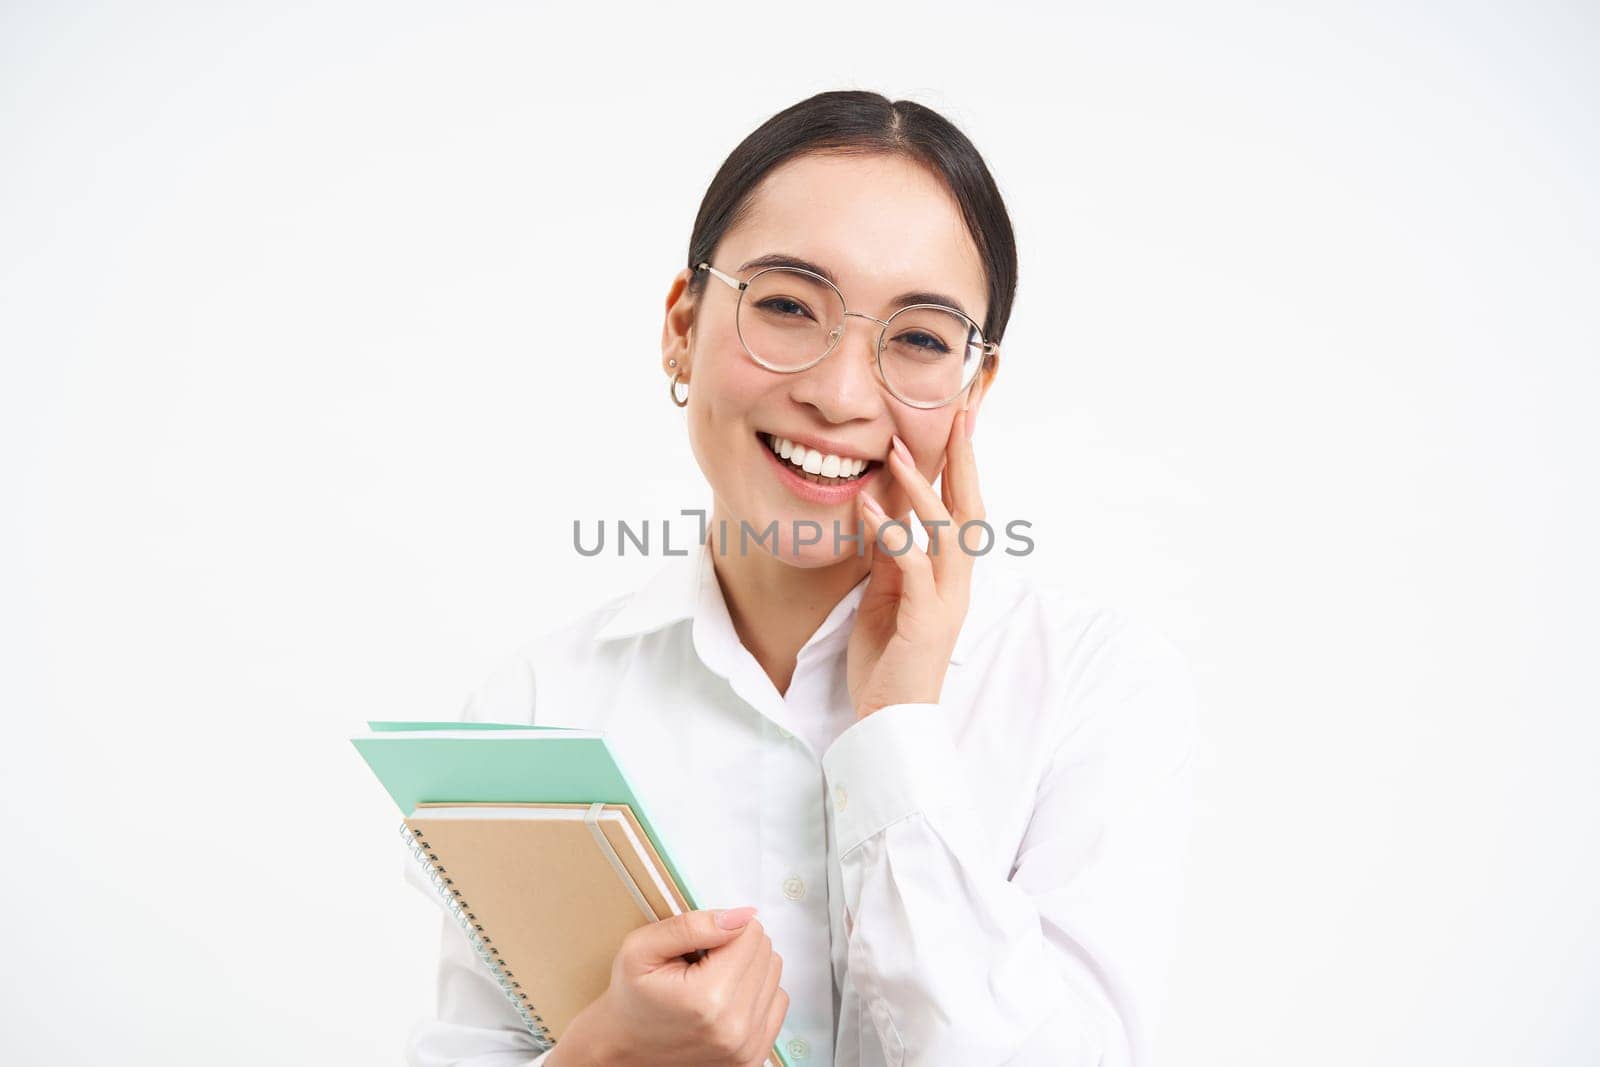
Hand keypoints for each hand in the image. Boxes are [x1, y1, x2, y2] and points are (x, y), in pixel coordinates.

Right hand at [554, 906, 786, 1066]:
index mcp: (707, 999)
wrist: (625, 1048)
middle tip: (700, 965)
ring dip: (747, 969)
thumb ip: (692, 926)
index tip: (697, 948)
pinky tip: (726, 999)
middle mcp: (734, 1028)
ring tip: (710, 982)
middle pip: (765, 952)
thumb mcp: (642, 948)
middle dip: (735, 947)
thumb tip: (743, 916)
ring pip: (774, 973)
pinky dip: (755, 993)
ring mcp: (747, 1047)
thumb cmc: (631, 997)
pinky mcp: (754, 1057)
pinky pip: (778, 1001)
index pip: (750, 933)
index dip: (722, 929)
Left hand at [848, 392, 983, 718]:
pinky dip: (893, 535)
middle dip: (964, 459)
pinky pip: (913, 566)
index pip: (962, 507)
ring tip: (897, 452)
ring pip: (945, 531)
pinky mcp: (926, 618)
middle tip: (956, 414)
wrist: (891, 718)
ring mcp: (947, 600)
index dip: (962, 464)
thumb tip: (881, 510)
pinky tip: (871, 509)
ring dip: (921, 488)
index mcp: (950, 574)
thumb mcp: (886, 594)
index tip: (957, 421)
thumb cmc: (888, 658)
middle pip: (970, 507)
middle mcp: (958, 582)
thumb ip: (890, 554)